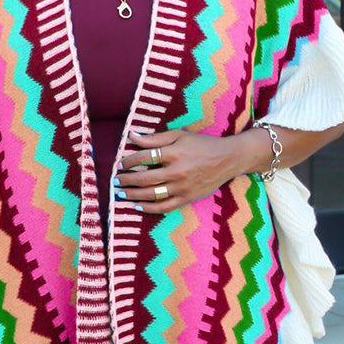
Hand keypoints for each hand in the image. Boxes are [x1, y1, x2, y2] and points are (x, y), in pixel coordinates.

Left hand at [115, 128, 243, 213]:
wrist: (228, 159)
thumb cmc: (202, 144)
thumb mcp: (180, 136)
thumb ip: (155, 138)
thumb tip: (132, 136)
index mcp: (175, 153)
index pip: (144, 157)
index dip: (129, 161)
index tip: (120, 164)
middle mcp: (178, 171)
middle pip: (145, 178)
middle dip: (127, 180)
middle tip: (115, 181)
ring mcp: (183, 187)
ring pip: (152, 194)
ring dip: (133, 195)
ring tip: (121, 194)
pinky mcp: (188, 198)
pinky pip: (165, 207)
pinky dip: (149, 208)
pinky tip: (138, 206)